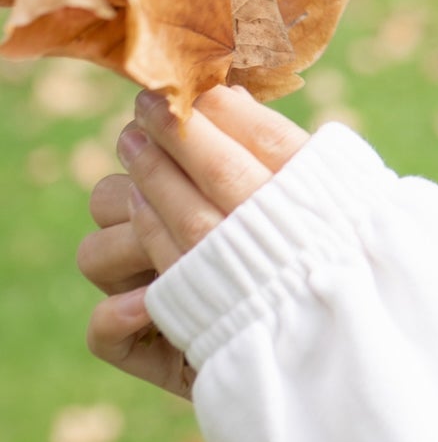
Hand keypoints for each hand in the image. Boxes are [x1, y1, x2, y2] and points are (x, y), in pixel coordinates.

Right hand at [81, 84, 310, 397]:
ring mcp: (147, 297)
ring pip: (95, 253)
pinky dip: (117, 316)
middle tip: (174, 163)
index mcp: (188, 199)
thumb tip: (231, 89)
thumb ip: (264, 146)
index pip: (149, 154)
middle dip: (147, 180)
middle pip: (110, 196)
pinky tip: (145, 306)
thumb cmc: (324, 254)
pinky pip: (101, 332)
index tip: (186, 109)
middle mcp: (156, 245)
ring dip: (129, 243)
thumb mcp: (305, 197)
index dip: (167, 134)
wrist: (339, 335)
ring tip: (184, 244)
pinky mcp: (147, 352)